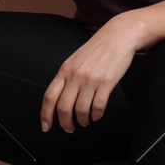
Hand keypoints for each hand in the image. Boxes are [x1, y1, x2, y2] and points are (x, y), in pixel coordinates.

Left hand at [41, 14, 141, 131]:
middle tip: (69, 128)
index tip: (46, 126)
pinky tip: (97, 115)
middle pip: (63, 107)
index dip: (45, 115)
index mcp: (65, 70)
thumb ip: (67, 77)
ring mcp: (91, 79)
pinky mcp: (106, 82)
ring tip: (85, 121)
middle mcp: (75, 75)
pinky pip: (98, 106)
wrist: (119, 36)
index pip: (49, 96)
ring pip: (81, 110)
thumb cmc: (98, 49)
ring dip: (83, 120)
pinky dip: (96, 115)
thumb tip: (60, 98)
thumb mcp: (75, 60)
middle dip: (65, 123)